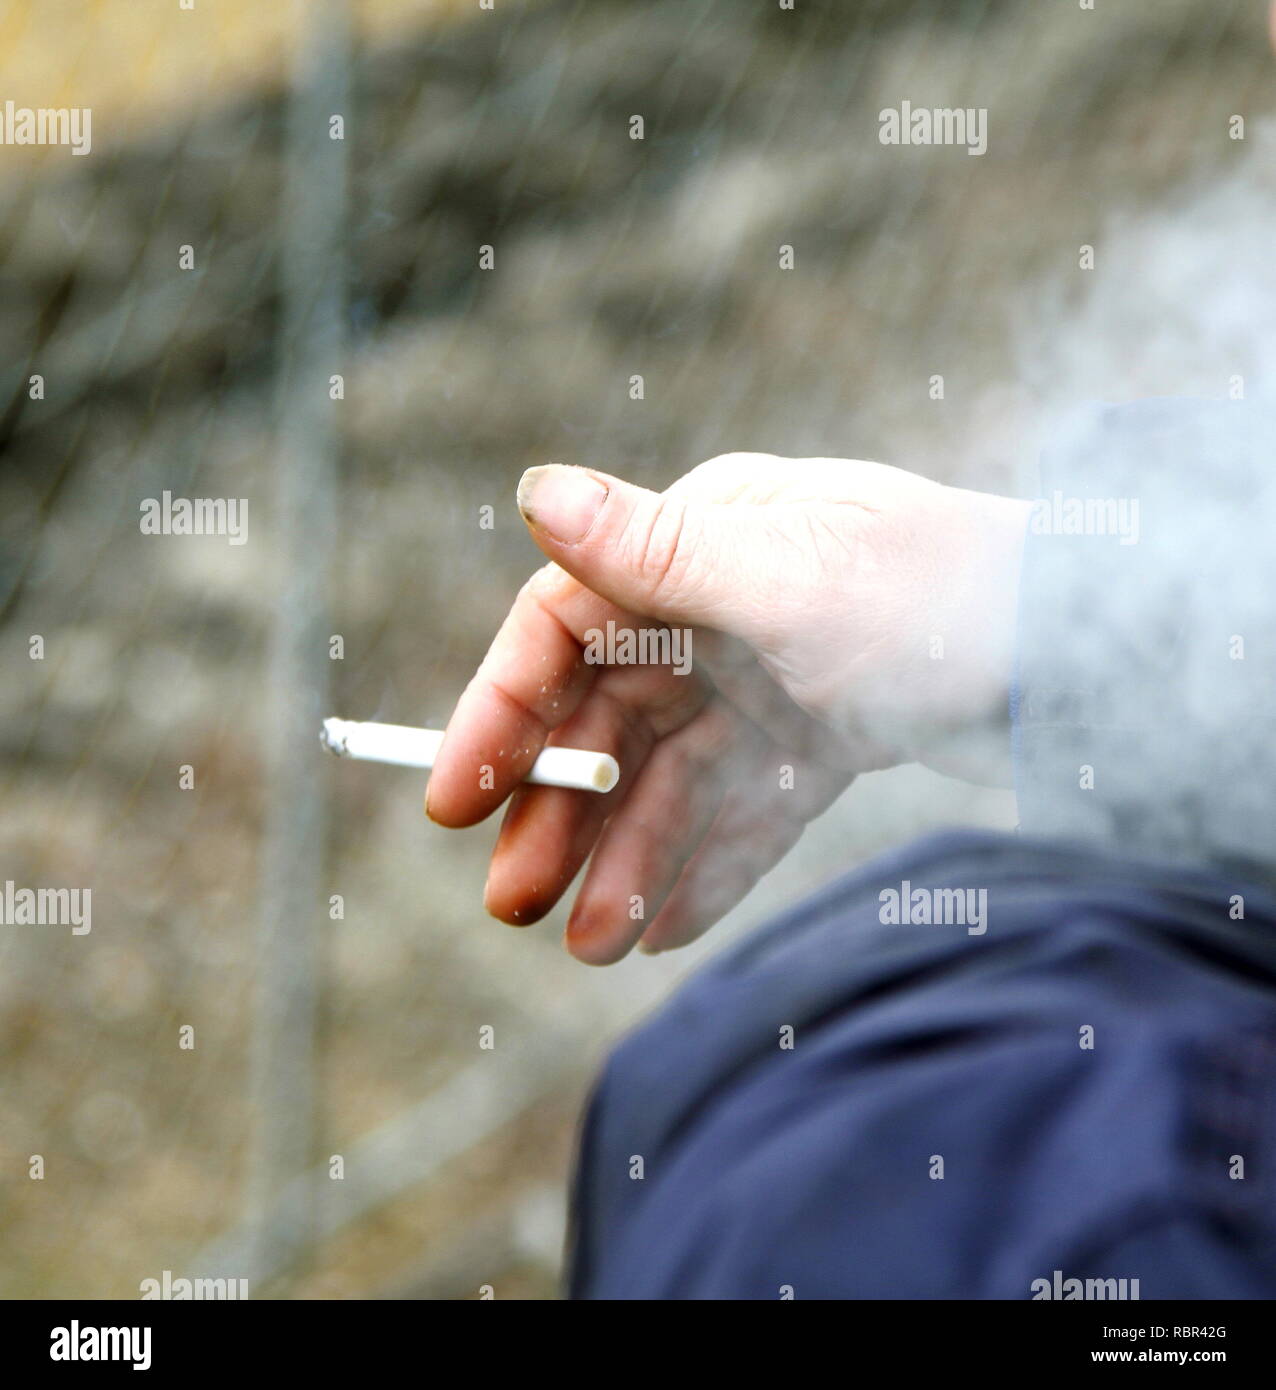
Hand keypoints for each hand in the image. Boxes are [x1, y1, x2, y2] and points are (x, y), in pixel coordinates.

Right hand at [426, 453, 1028, 963]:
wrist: (1089, 662)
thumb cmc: (943, 598)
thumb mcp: (790, 580)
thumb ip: (656, 552)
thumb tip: (532, 487)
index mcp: (703, 544)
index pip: (565, 624)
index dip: (499, 709)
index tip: (454, 799)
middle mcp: (726, 604)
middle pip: (610, 714)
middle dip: (561, 808)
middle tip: (513, 901)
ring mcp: (774, 672)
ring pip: (674, 773)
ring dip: (629, 855)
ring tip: (591, 944)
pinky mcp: (823, 733)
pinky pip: (745, 805)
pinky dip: (708, 861)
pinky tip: (664, 926)